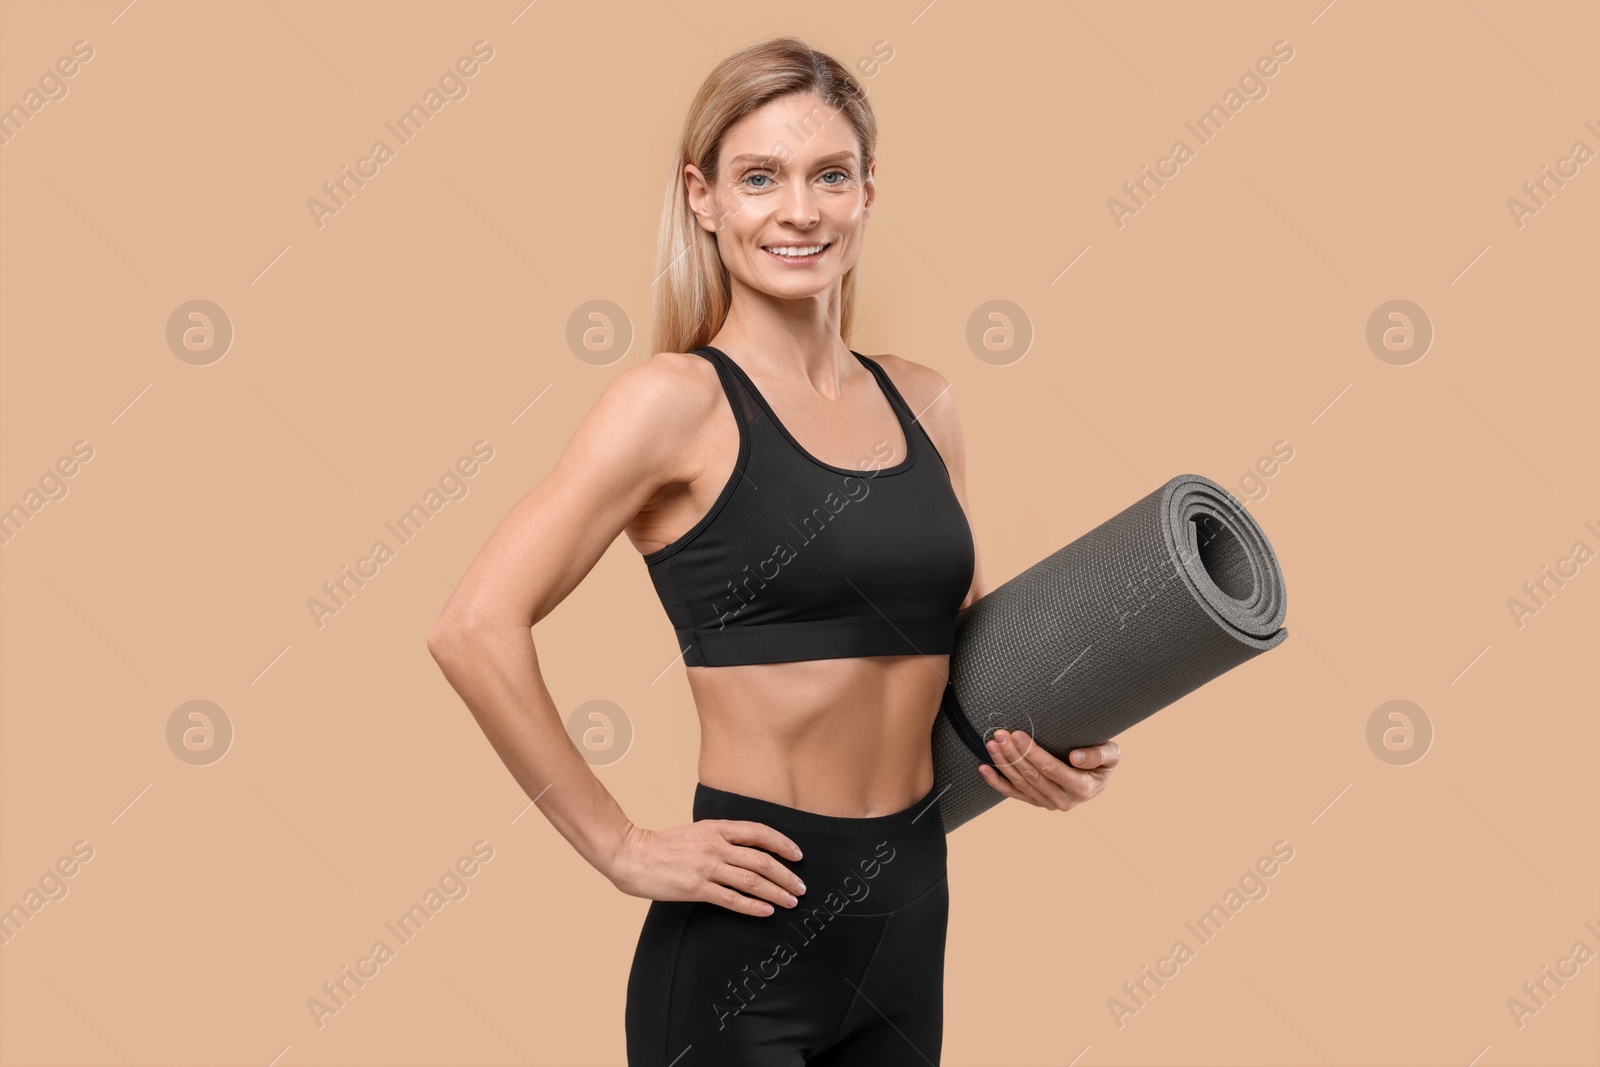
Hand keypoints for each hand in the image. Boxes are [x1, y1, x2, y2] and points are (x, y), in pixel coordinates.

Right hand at [606, 819, 808, 916]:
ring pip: (752, 880)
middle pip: (761, 859)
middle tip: (801, 887)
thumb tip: (744, 849)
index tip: (797, 855)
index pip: (759, 833)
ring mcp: (707, 867)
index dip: (782, 843)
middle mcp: (715, 845)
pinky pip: (732, 899)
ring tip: (791, 902)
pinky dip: (753, 906)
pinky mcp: (697, 888)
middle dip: (786, 874)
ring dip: (776, 892)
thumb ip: (718, 837)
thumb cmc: (662, 845)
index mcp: (716, 827)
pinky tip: (766, 911)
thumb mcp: (695, 831)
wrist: (632, 854)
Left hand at [978, 729, 1119, 811]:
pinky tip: (983, 769)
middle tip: (999, 734)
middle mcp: (1063, 800)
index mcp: (1081, 788)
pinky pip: (1013, 793)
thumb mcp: (1112, 755)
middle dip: (1013, 754)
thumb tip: (1076, 758)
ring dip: (1003, 764)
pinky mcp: (1035, 801)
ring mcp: (1047, 803)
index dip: (1032, 753)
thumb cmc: (1103, 762)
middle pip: (1032, 776)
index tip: (1017, 734)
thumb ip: (1098, 755)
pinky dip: (996, 782)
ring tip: (991, 744)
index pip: (1050, 769)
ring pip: (1020, 783)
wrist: (1097, 780)